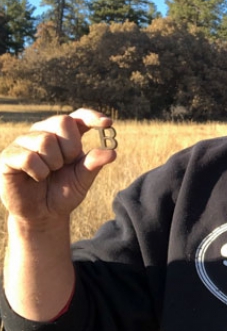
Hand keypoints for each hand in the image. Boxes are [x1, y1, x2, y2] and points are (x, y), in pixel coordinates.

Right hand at [0, 109, 116, 225]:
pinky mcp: (9, 156)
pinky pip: (28, 156)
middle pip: (63, 121)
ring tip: (49, 173)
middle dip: (71, 147)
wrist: (43, 214)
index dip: (92, 117)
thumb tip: (112, 152)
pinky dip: (39, 171)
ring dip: (54, 162)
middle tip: (66, 164)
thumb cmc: (64, 191)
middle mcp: (44, 132)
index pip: (79, 116)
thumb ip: (95, 163)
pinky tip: (37, 177)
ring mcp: (24, 142)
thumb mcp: (83, 178)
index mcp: (65, 135)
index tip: (107, 123)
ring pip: (45, 139)